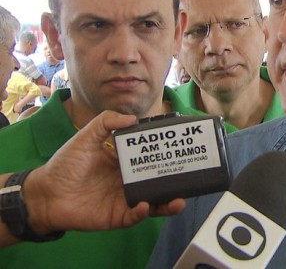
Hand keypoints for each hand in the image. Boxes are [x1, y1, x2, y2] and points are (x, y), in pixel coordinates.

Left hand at [22, 111, 185, 234]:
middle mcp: (129, 181)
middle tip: (190, 175)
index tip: (180, 148)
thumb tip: (134, 119)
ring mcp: (125, 199)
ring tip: (179, 200)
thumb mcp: (86, 136)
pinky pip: (135, 216)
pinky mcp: (117, 216)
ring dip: (168, 202)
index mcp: (125, 162)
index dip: (166, 155)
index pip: (151, 158)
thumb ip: (107, 122)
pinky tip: (144, 205)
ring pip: (154, 202)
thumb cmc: (65, 165)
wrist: (45, 193)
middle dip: (176, 181)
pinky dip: (142, 212)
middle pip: (158, 181)